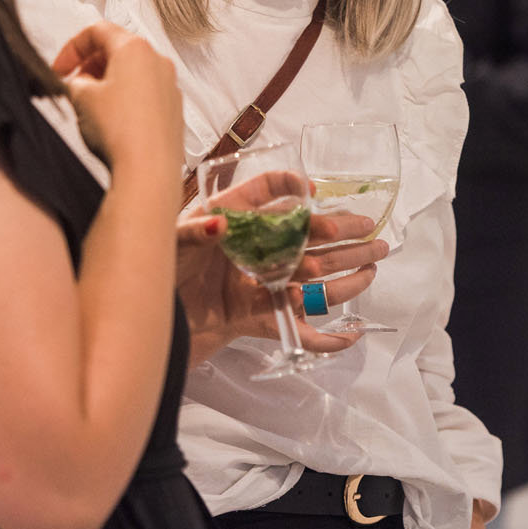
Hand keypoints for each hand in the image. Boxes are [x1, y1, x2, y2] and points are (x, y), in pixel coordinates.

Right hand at [52, 22, 181, 172]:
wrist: (148, 169)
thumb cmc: (121, 131)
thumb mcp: (81, 98)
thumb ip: (74, 82)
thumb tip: (78, 84)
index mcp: (136, 49)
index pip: (98, 31)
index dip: (71, 48)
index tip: (60, 68)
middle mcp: (158, 63)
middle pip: (118, 50)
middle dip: (90, 65)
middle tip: (73, 84)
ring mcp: (170, 86)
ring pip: (133, 73)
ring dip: (108, 82)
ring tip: (90, 105)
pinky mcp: (173, 110)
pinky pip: (145, 94)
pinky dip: (126, 99)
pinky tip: (112, 120)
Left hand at [178, 200, 387, 360]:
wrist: (156, 318)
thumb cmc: (161, 273)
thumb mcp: (173, 243)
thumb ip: (193, 233)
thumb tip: (219, 225)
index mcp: (234, 220)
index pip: (269, 195)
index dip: (291, 189)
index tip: (311, 192)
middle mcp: (254, 250)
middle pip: (305, 238)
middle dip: (341, 234)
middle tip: (371, 230)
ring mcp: (261, 285)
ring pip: (311, 280)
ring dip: (344, 275)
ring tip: (371, 269)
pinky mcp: (259, 318)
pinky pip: (296, 330)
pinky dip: (322, 339)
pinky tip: (348, 337)